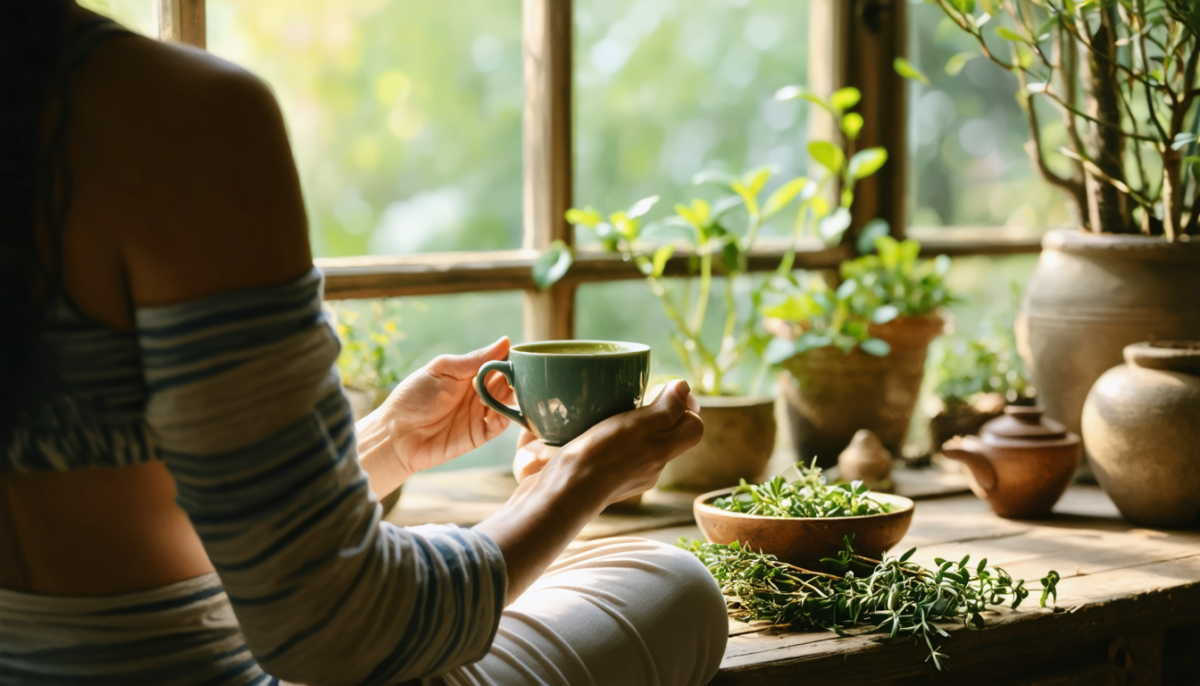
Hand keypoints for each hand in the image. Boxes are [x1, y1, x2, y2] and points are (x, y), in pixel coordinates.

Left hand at [356, 337, 516, 491]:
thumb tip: (505, 342)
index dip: (509, 360)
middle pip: (506, 382)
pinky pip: (500, 425)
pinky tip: (499, 411)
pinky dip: (505, 417)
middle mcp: (478, 392)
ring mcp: (480, 413)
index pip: (498, 363)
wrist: (397, 434)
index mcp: (468, 373)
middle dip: (514, 378)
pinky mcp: (480, 434)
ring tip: (506, 392)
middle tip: (516, 376)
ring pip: (508, 402)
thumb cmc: (413, 397)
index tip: (518, 357)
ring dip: (511, 396)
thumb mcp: (442, 370)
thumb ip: (474, 359)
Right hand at [476, 380, 702, 600]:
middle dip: (663, 414)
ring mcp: (631, 477)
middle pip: (671, 437)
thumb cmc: (600, 456)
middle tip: (641, 398)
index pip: (694, 428)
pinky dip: (615, 442)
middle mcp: (652, 467)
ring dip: (636, 428)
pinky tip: (596, 434)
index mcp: (663, 451)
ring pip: (645, 446)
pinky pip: (622, 456)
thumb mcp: (637, 425)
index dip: (687, 407)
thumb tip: (685, 388)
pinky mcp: (609, 481)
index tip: (667, 391)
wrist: (564, 494)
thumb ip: (666, 409)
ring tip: (615, 412)